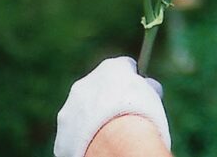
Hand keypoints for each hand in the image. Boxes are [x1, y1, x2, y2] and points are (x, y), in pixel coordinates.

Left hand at [54, 56, 170, 156]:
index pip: (123, 68)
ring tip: (109, 137)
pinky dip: (83, 141)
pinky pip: (73, 136)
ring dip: (92, 121)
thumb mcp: (153, 98)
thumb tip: (150, 87)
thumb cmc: (142, 118)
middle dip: (107, 101)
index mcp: (111, 67)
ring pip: (82, 112)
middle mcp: (86, 82)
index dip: (131, 83)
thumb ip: (148, 87)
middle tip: (121, 119)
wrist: (119, 141)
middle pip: (98, 89)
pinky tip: (97, 148)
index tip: (137, 96)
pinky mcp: (63, 133)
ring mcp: (70, 107)